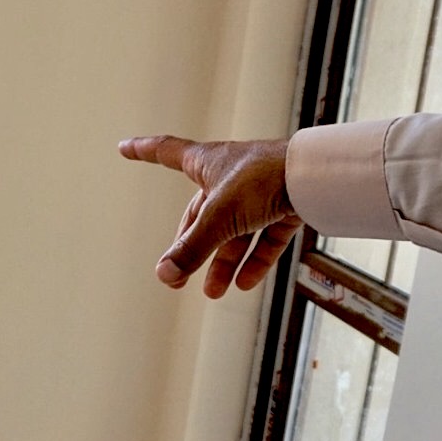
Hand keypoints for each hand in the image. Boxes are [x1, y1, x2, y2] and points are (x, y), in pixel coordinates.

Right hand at [118, 135, 301, 297]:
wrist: (316, 176)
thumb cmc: (264, 180)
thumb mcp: (219, 217)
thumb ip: (192, 248)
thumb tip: (164, 274)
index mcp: (208, 162)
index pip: (166, 152)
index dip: (143, 150)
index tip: (124, 148)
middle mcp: (230, 175)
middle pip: (201, 214)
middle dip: (190, 247)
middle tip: (176, 277)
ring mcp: (259, 192)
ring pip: (234, 232)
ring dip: (222, 263)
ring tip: (213, 292)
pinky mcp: (284, 206)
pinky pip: (264, 238)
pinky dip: (254, 261)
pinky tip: (244, 284)